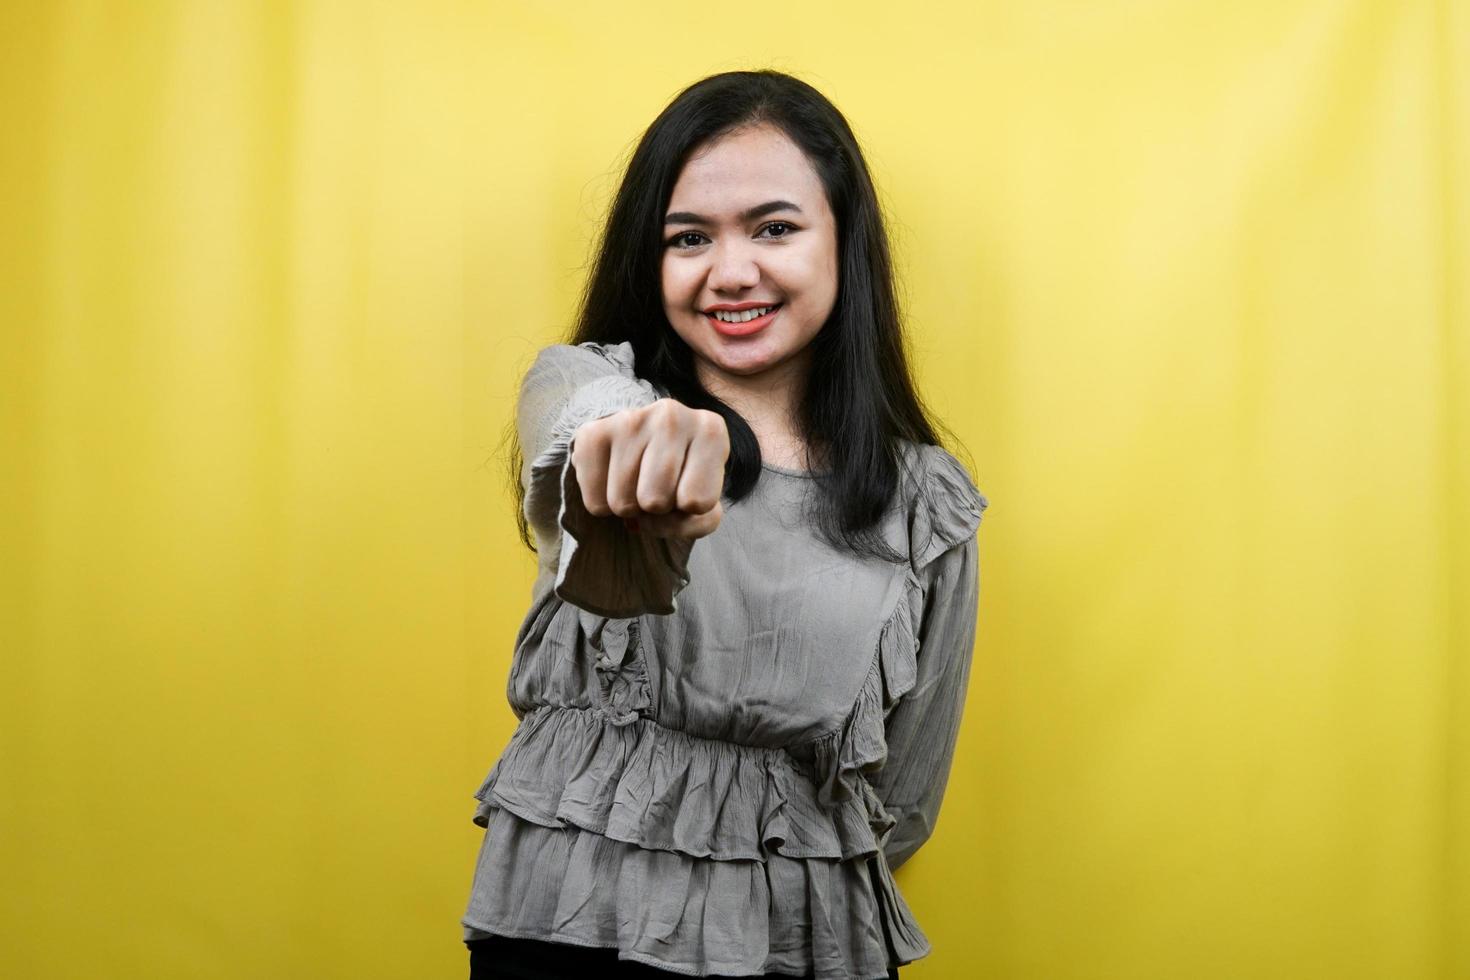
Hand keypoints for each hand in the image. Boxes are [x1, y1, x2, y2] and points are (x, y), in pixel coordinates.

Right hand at [569, 398, 728, 539]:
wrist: (644, 445)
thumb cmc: (683, 478)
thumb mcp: (706, 504)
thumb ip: (698, 523)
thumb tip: (648, 518)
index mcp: (710, 431)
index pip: (698, 502)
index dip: (690, 511)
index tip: (688, 489)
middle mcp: (671, 416)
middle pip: (655, 502)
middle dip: (656, 510)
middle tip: (658, 489)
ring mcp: (629, 420)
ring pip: (622, 504)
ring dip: (630, 508)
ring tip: (637, 484)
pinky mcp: (592, 432)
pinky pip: (595, 502)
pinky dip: (602, 505)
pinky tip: (613, 481)